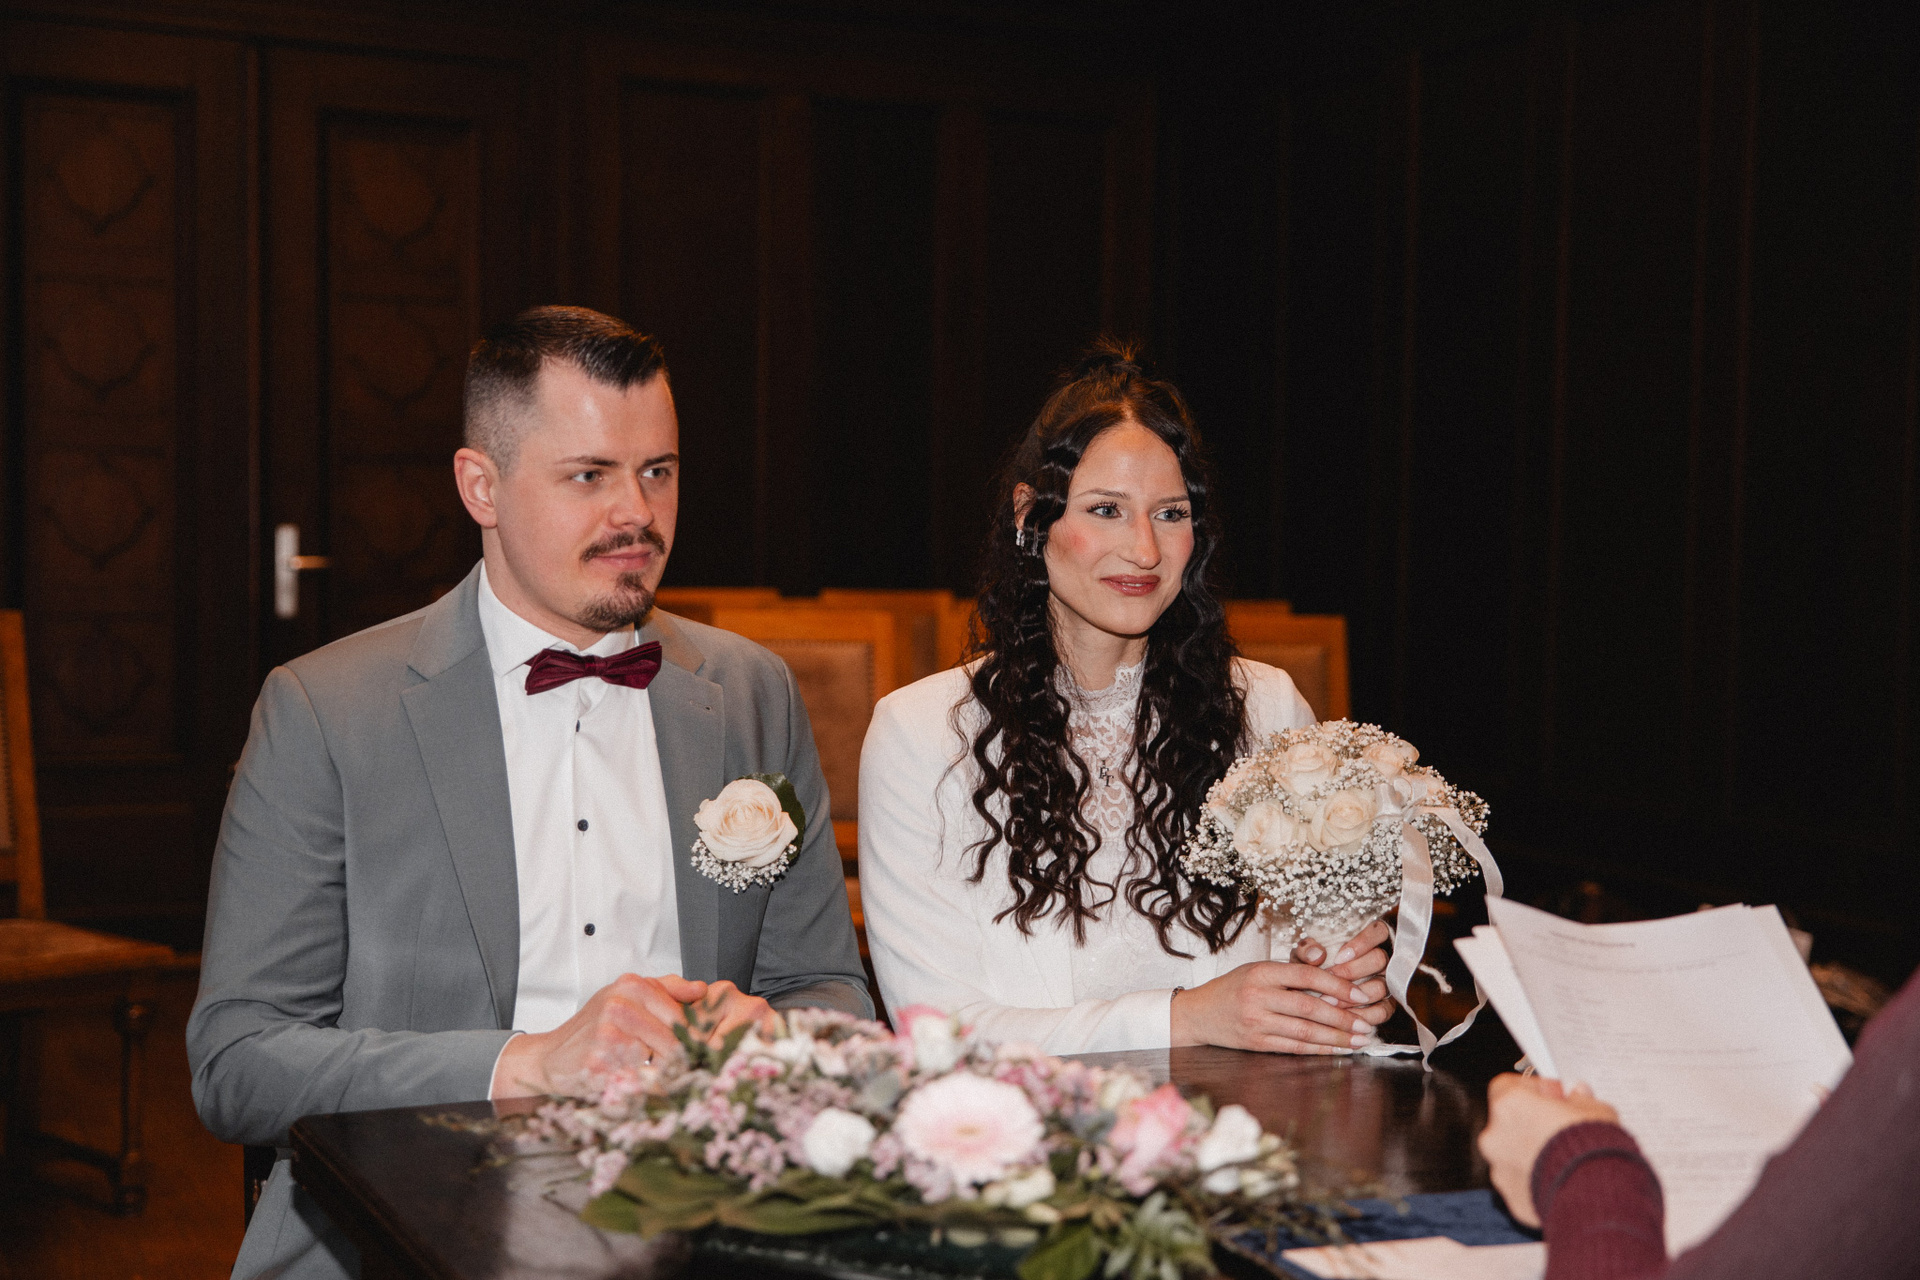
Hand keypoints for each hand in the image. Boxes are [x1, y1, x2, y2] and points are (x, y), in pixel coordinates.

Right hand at [491, 973, 764, 1098]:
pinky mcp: (600, 1063)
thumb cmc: (591, 1030)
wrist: (548, 1058)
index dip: (701, 1041)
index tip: (716, 1058)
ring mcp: (609, 1033)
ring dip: (671, 1080)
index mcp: (632, 986)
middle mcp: (620, 1004)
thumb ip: (666, 988)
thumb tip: (703, 988)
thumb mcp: (624, 997)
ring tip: (671, 1087)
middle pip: (677, 1040)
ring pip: (662, 1063)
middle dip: (689, 1063)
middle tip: (702, 1079)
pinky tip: (645, 1094)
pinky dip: (649, 1093)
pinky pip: (640, 1083)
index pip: (683, 1015)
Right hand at [1170, 949, 1393, 1053]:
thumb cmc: (1232, 988)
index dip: (1337, 986)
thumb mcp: (1256, 969)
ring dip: (1336, 1038)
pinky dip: (1318, 1050)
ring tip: (1359, 1040)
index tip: (1360, 995)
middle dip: (1343, 1018)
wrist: (1197, 1014)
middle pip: (1309, 1007)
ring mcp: (1256, 1022)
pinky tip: (1337, 1050)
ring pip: (1304, 1031)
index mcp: (1261, 971)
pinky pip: (1293, 1048)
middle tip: (1366, 1023)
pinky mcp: (1255, 1043)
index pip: (1306, 976)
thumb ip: (1290, 973)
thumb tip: (1334, 982)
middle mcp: (1258, 996)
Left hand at [1292, 918, 1395, 1023]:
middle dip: (1352, 971)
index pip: (1378, 931)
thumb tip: (1317, 955)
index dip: (1361, 943)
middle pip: (1379, 959)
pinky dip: (1363, 1014)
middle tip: (1329, 979)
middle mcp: (1382, 961)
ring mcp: (1387, 983)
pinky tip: (1342, 1016)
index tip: (1338, 957)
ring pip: (1381, 986)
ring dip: (1355, 995)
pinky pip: (1382, 1011)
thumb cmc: (1310, 969)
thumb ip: (1307, 950)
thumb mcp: (1303, 957)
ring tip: (1329, 1001)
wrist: (1306, 994)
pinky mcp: (1386, 1006)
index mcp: (1368, 940)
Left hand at [1478, 1074, 1621, 1225]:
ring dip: (1531, 1154)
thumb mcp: (1596, 1112)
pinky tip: (1560, 1181)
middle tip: (1560, 1129)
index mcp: (1510, 1104)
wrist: (1595, 1197)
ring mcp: (1500, 1167)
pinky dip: (1534, 1180)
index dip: (1533, 1090)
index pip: (1508, 1085)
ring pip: (1511, 1154)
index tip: (1553, 1096)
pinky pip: (1520, 1182)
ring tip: (1564, 1160)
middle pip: (1508, 1121)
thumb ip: (1580, 1100)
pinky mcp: (1510, 1195)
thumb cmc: (1591, 1151)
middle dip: (1532, 1124)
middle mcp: (1496, 1134)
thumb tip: (1578, 1095)